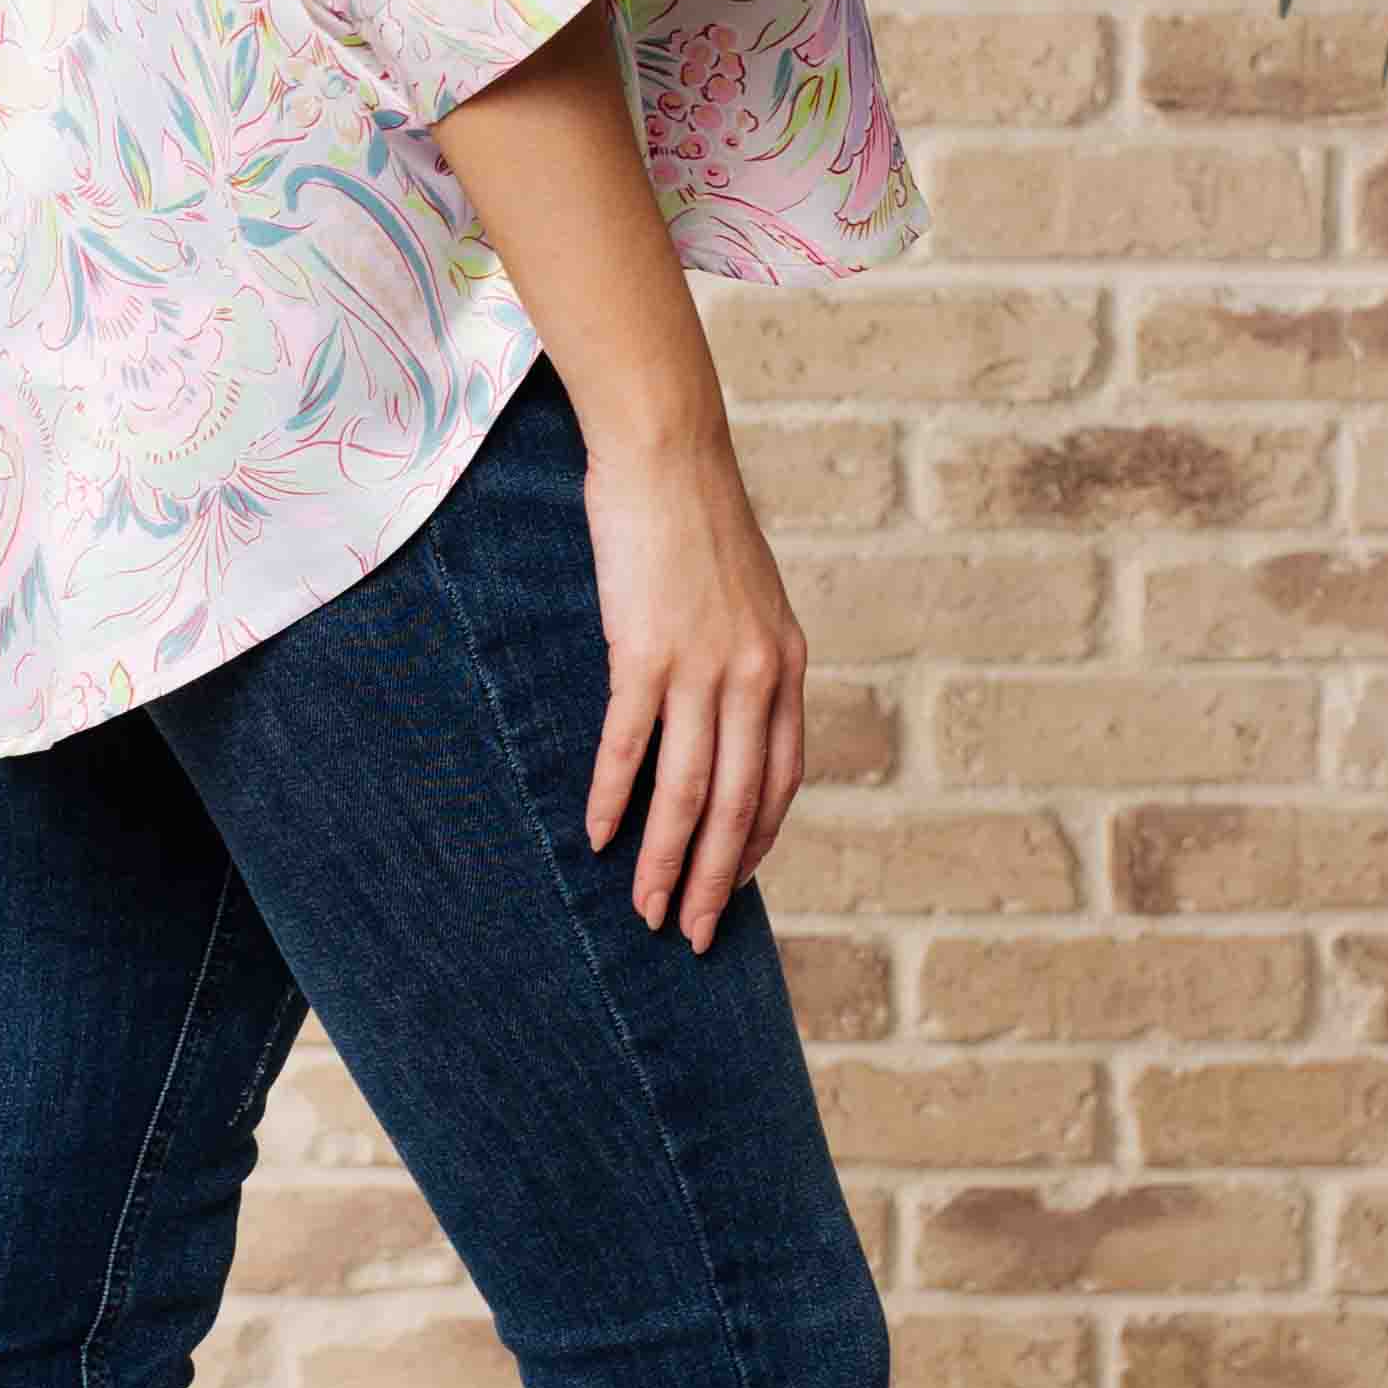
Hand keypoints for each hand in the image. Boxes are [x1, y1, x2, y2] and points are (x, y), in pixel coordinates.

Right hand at [576, 414, 808, 950]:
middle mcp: (756, 675)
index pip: (782, 779)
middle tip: (694, 936)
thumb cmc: (695, 518)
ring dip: (666, 860)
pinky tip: (600, 838)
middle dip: (716, 879)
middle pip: (737, 803)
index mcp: (787, 665)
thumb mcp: (746, 595)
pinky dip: (615, 799)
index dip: (758, 841)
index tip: (735, 884)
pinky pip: (631, 745)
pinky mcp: (645, 650)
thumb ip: (745, 656)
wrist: (667, 451)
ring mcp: (703, 665)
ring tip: (647, 911)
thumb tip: (723, 707)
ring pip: (687, 790)